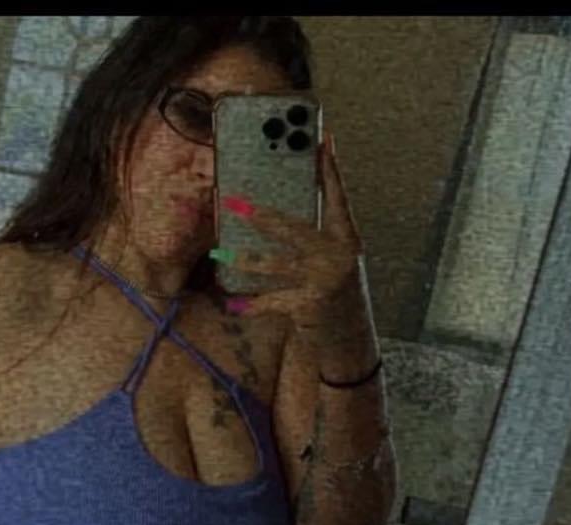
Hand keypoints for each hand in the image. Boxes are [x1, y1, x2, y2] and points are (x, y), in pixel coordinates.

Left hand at [215, 135, 364, 331]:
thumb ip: (313, 237)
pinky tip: (233, 303)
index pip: (338, 197)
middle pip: (295, 228)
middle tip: (233, 202)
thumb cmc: (331, 290)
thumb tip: (272, 212)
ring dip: (246, 260)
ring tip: (220, 256)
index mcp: (347, 238)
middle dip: (262, 216)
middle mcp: (339, 255)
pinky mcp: (311, 304)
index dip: (330, 169)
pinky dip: (253, 304)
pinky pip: (274, 301)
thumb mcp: (330, 260)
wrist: (349, 339)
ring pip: (278, 264)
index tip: (323, 140)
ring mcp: (325, 280)